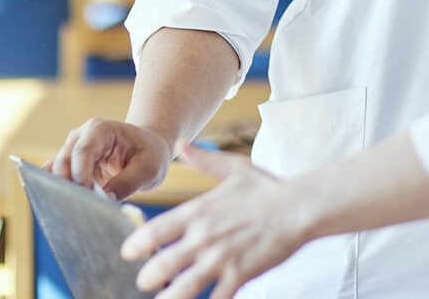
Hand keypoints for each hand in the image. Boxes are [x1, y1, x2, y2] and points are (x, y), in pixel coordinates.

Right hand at [46, 117, 172, 199]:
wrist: (149, 148)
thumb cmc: (150, 155)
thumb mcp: (148, 169)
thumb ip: (126, 183)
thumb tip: (103, 201)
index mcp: (100, 130)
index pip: (82, 152)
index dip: (81, 177)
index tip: (90, 198)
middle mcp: (80, 137)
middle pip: (63, 163)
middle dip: (71, 188)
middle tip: (85, 211)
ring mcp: (71, 150)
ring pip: (55, 173)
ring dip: (62, 193)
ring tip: (77, 212)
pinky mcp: (68, 165)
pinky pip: (54, 179)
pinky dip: (57, 193)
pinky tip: (66, 208)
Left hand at [122, 144, 310, 298]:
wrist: (300, 207)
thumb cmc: (268, 188)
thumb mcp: (234, 168)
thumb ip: (203, 160)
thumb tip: (180, 144)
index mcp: (199, 211)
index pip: (155, 231)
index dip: (136, 246)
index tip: (128, 253)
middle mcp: (205, 236)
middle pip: (163, 264)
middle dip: (148, 277)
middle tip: (145, 282)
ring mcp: (222, 257)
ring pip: (184, 287)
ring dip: (169, 298)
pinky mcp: (241, 273)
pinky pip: (217, 297)